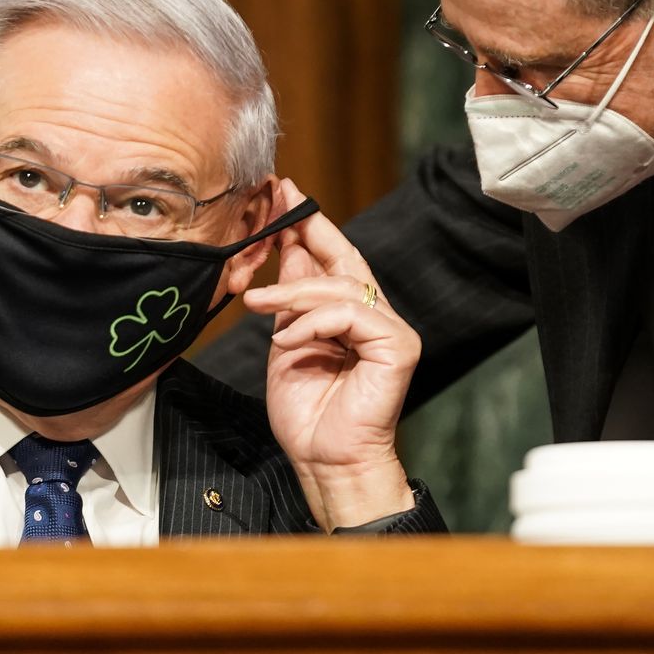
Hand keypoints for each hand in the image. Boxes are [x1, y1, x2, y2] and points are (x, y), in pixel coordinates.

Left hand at [243, 180, 418, 530]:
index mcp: (352, 317)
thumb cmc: (307, 413)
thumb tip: (284, 249)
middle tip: (276, 205)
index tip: (284, 192)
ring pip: (341, 288)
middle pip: (345, 260)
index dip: (311, 225)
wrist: (324, 461)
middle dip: (309, 228)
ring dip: (292, 292)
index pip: (336, 260)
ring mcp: (391, 331)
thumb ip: (291, 301)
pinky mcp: (397, 346)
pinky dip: (311, 323)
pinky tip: (285, 340)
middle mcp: (377, 317)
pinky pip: (350, 316)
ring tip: (256, 303)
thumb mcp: (287, 342)